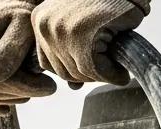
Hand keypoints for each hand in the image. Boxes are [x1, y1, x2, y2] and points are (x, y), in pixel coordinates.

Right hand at [0, 0, 57, 114]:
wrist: (3, 9)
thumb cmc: (19, 15)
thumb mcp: (24, 24)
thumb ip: (13, 47)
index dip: (27, 88)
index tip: (50, 87)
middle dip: (20, 93)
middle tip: (43, 88)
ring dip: (10, 98)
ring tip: (31, 89)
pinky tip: (10, 106)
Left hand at [32, 0, 148, 85]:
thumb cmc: (108, 0)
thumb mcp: (79, 20)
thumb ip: (70, 49)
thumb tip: (73, 87)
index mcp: (40, 19)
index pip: (49, 63)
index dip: (72, 68)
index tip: (90, 65)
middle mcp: (46, 25)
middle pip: (62, 71)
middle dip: (86, 74)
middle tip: (105, 67)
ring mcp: (63, 31)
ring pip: (79, 73)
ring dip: (99, 75)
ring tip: (114, 67)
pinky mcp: (85, 36)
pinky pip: (96, 70)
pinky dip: (112, 75)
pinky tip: (121, 72)